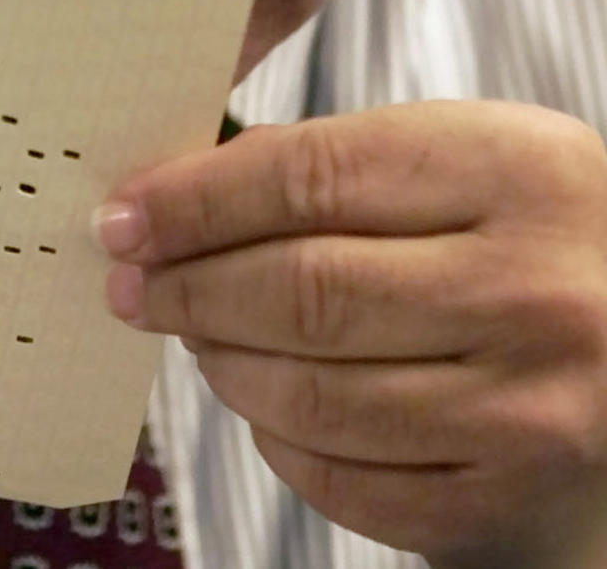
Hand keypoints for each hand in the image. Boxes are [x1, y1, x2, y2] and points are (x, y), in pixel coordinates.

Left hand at [94, 102, 606, 567]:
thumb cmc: (536, 233)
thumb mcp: (470, 159)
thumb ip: (340, 164)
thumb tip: (185, 193)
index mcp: (517, 171)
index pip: (311, 177)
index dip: (196, 200)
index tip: (126, 217)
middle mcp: (533, 292)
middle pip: (302, 289)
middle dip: (187, 285)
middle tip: (131, 281)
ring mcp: (528, 411)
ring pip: (309, 394)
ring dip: (221, 361)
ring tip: (194, 330)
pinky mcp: (507, 503)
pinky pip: (343, 482)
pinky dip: (276, 440)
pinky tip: (262, 397)